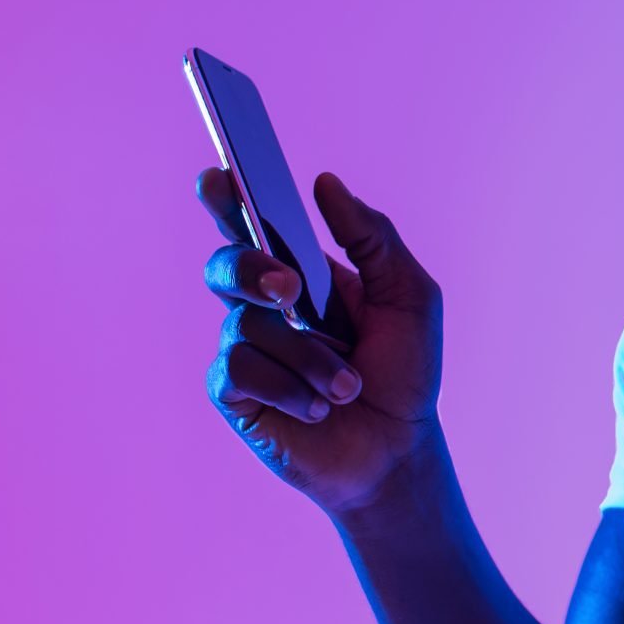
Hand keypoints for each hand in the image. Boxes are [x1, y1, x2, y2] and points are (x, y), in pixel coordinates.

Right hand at [197, 166, 442, 515]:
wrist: (399, 448)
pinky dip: (289, 388)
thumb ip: (372, 237)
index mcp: (302, 275)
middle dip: (253, 270)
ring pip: (248, 326)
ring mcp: (245, 350)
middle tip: (291, 289)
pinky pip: (239, 370)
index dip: (226, 200)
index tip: (216, 175)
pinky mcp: (234, 394)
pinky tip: (319, 407)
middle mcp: (264, 307)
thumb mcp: (408, 296)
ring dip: (308, 358)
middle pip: (226, 265)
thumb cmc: (404, 373)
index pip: (253, 227)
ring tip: (346, 387)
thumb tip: (325, 182)